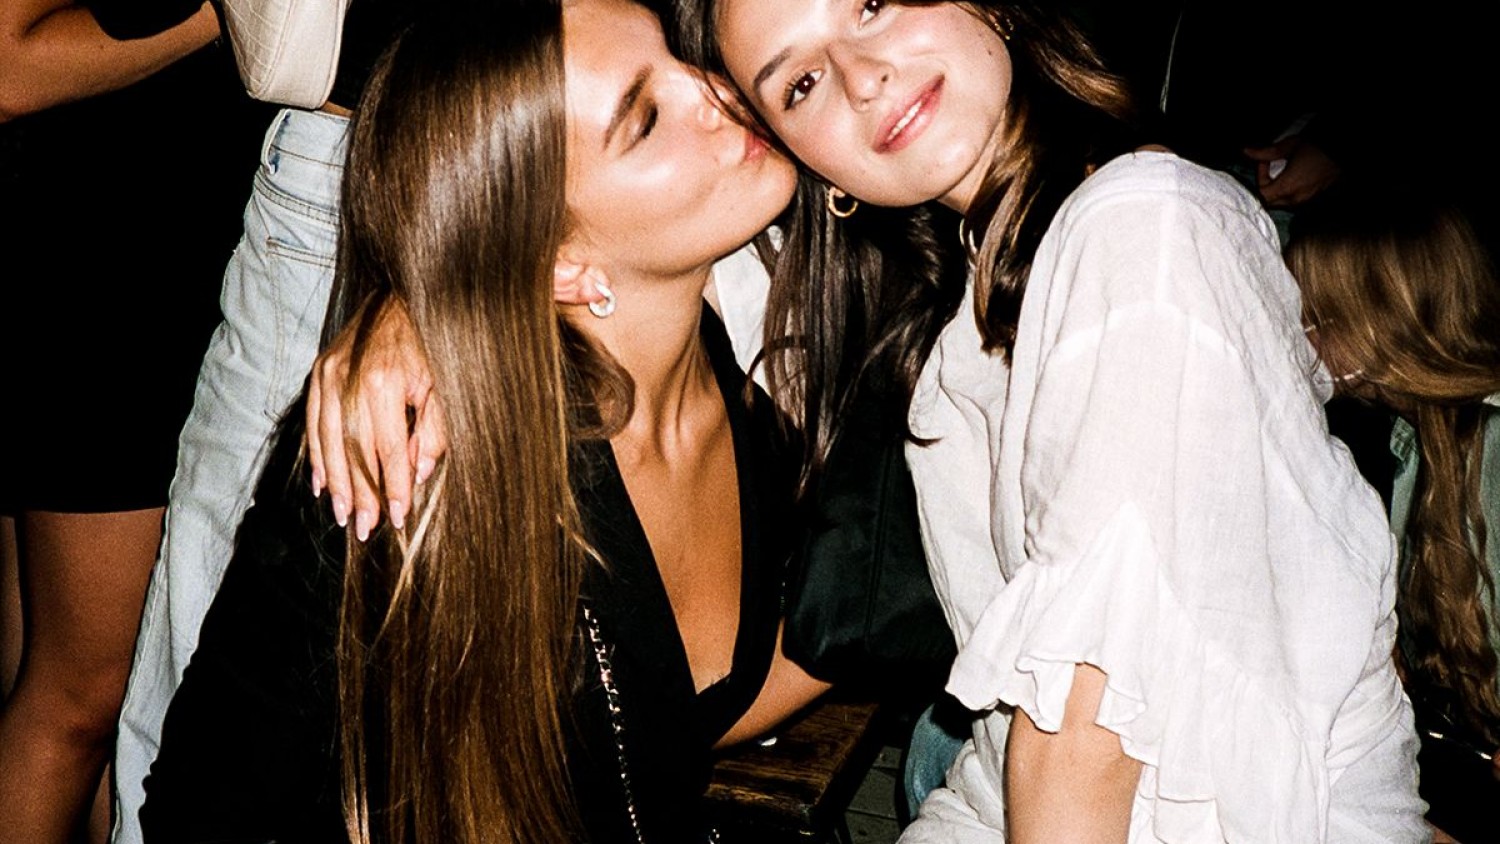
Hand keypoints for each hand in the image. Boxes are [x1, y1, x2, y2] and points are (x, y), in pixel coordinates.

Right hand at [306, 299, 446, 539]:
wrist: (403, 294)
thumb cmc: (432, 342)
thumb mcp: (445, 383)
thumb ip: (434, 430)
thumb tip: (418, 474)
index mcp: (386, 382)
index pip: (388, 449)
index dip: (392, 486)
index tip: (397, 518)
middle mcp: (350, 378)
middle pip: (352, 450)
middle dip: (359, 494)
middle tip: (363, 529)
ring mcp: (329, 373)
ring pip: (327, 440)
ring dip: (335, 483)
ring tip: (341, 515)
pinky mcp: (319, 370)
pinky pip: (313, 422)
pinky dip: (317, 456)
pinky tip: (322, 484)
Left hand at [1243, 135, 1341, 207]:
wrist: (1344, 152)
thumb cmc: (1318, 148)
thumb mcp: (1289, 146)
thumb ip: (1266, 153)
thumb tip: (1246, 152)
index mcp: (1288, 187)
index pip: (1262, 194)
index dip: (1259, 178)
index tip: (1265, 162)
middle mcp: (1296, 199)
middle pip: (1270, 201)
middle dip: (1266, 185)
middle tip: (1271, 166)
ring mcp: (1307, 201)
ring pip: (1283, 203)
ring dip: (1278, 189)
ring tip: (1284, 170)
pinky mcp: (1315, 199)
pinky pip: (1295, 201)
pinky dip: (1290, 191)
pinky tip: (1295, 176)